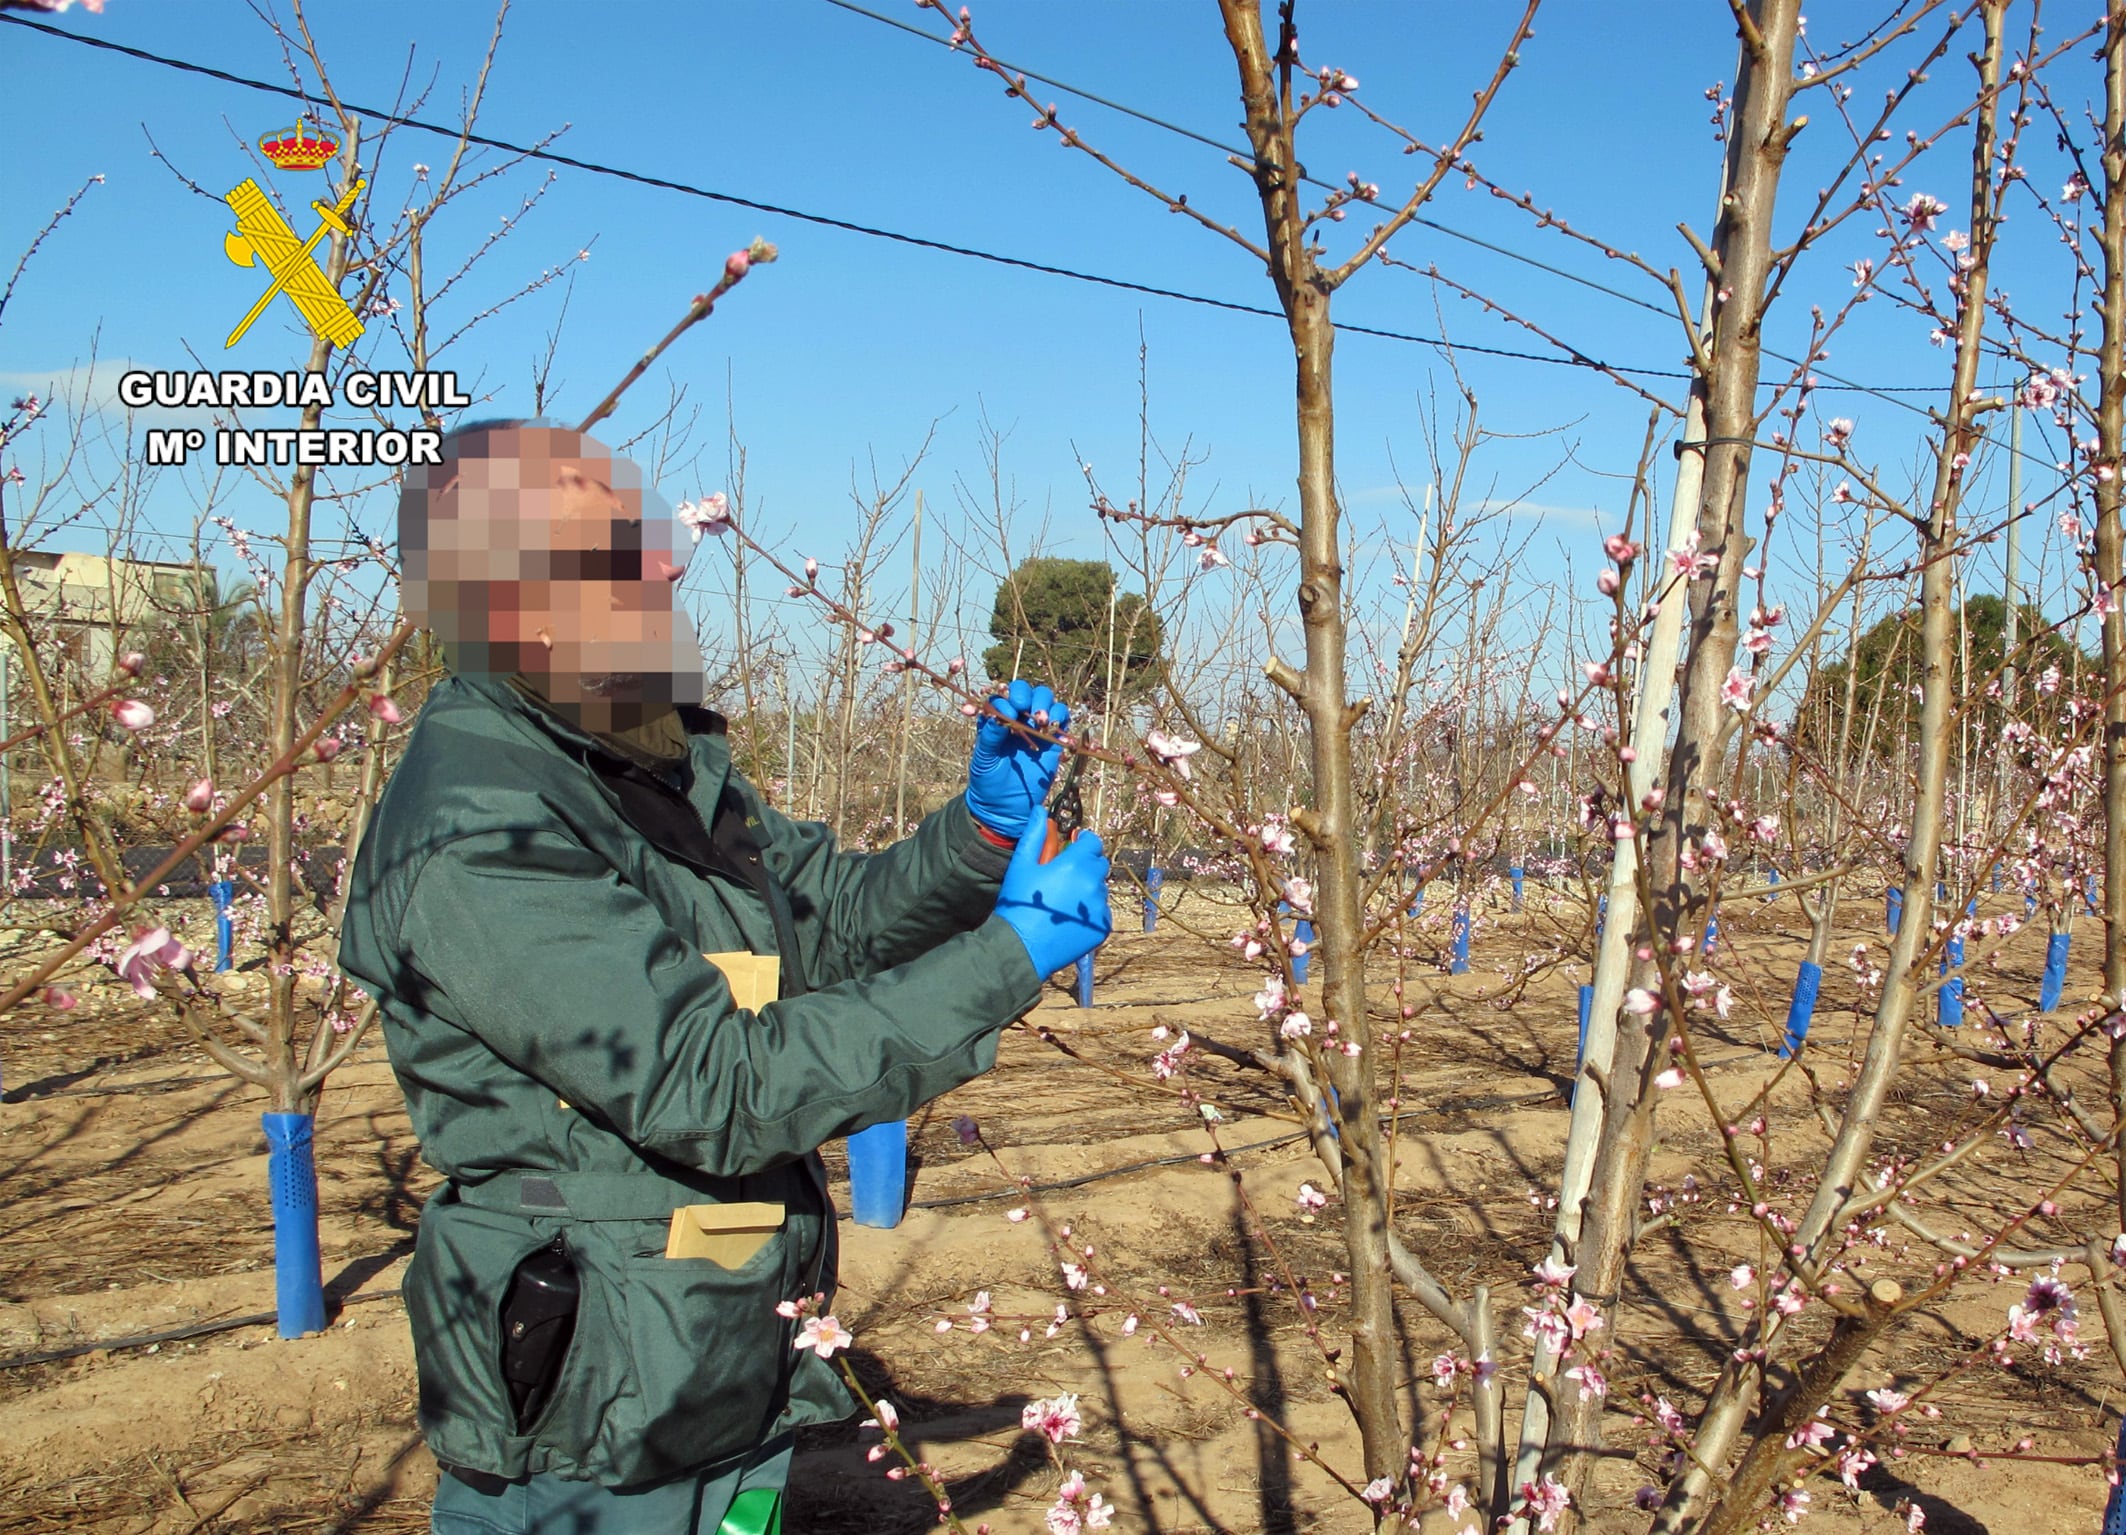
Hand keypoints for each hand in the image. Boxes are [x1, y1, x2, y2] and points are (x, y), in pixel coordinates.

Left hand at [965, 680, 1070, 836]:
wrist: (1005, 807)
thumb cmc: (988, 781)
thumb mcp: (984, 758)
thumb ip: (990, 736)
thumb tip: (999, 713)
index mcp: (996, 718)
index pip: (1003, 696)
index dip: (1006, 698)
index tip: (1007, 712)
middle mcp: (1016, 718)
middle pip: (1027, 692)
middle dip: (1029, 696)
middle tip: (1027, 710)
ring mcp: (1035, 728)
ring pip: (1046, 701)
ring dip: (1046, 706)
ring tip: (1042, 722)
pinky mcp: (1052, 741)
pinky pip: (1062, 721)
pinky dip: (1062, 721)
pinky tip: (1055, 734)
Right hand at [996, 809, 1110, 976]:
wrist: (1021, 946)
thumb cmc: (1019, 903)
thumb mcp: (1021, 865)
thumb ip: (1034, 835)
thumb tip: (1039, 811)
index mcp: (1074, 864)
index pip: (1092, 842)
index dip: (1082, 844)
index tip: (1072, 849)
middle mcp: (1092, 883)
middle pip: (1099, 864)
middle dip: (1086, 865)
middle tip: (1064, 877)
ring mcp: (1099, 906)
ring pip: (1100, 888)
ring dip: (1087, 889)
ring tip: (1063, 900)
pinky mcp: (1102, 926)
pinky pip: (1101, 911)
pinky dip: (1089, 911)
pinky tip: (1068, 917)